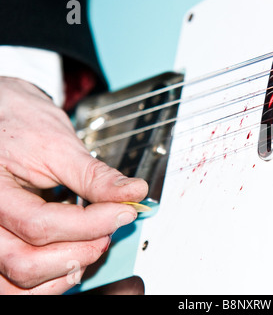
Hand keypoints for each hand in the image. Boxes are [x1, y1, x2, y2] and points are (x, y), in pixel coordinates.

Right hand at [0, 77, 147, 293]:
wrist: (3, 117)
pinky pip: (17, 282)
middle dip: (80, 252)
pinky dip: (51, 277)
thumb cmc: (20, 125)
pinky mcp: (1, 245)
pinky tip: (75, 259)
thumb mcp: (58, 145)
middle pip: (25, 262)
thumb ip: (94, 175)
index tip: (124, 212)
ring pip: (19, 281)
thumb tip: (132, 193)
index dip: (91, 224)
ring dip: (66, 270)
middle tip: (110, 231)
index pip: (41, 225)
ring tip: (94, 244)